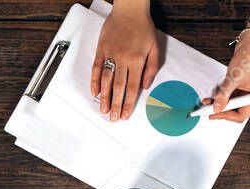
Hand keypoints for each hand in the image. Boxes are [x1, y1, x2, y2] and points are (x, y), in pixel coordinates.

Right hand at [91, 0, 159, 121]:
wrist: (130, 9)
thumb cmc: (143, 27)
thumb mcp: (155, 47)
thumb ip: (152, 68)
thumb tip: (146, 85)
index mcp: (138, 60)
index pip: (133, 87)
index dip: (129, 103)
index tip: (126, 114)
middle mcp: (124, 58)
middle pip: (119, 87)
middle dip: (116, 105)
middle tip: (113, 118)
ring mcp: (111, 54)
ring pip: (107, 80)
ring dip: (105, 97)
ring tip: (103, 110)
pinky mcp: (101, 49)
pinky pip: (96, 68)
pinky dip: (95, 81)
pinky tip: (95, 92)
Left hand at [207, 30, 249, 122]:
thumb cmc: (249, 58)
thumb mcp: (234, 78)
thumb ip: (224, 94)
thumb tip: (217, 108)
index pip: (240, 115)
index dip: (226, 116)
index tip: (214, 113)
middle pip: (234, 111)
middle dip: (220, 109)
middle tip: (207, 109)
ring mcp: (245, 92)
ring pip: (230, 104)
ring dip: (218, 103)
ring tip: (208, 101)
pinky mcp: (239, 88)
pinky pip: (228, 96)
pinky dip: (220, 96)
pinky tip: (213, 94)